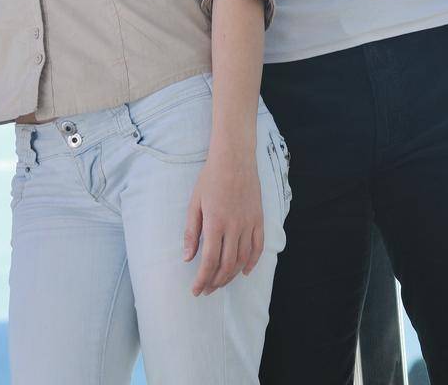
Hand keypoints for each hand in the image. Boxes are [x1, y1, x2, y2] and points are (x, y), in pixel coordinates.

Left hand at [182, 149, 263, 295]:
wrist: (234, 157)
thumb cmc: (211, 178)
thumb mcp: (195, 203)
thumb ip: (192, 232)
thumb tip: (188, 258)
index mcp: (215, 223)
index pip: (209, 262)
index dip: (202, 280)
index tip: (196, 290)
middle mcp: (234, 226)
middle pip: (227, 266)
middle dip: (215, 282)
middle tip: (207, 289)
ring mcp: (249, 223)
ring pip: (242, 260)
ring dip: (231, 276)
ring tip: (221, 282)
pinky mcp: (259, 219)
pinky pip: (258, 247)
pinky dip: (252, 263)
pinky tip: (245, 271)